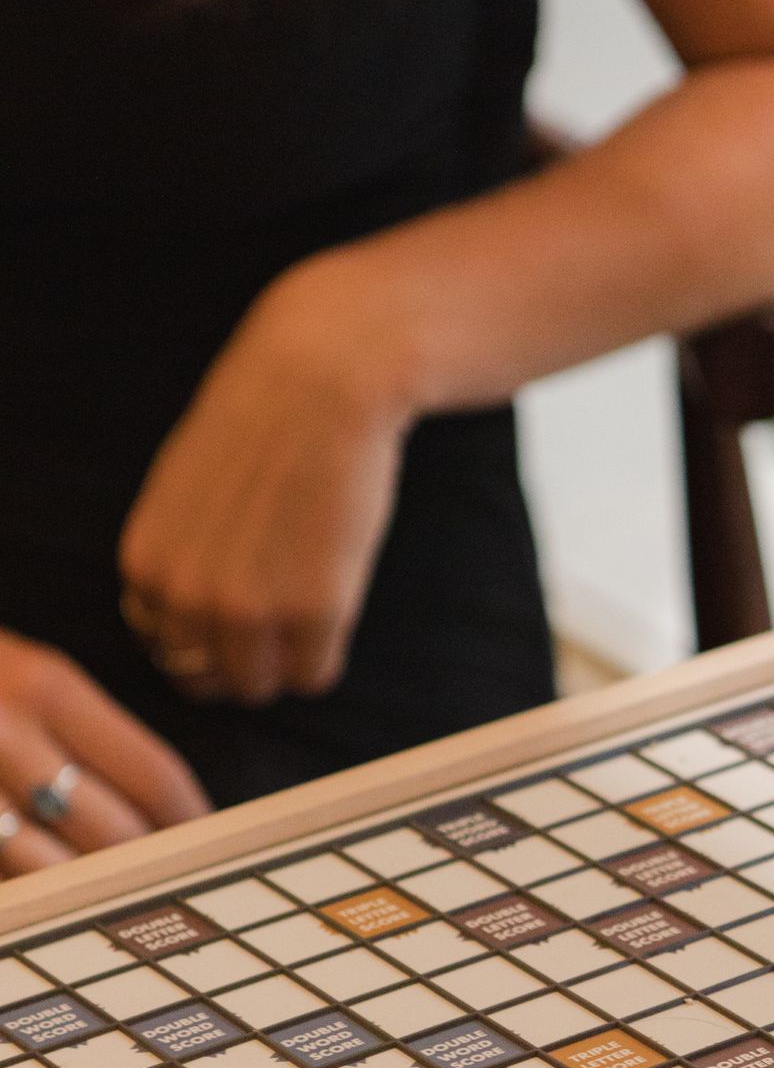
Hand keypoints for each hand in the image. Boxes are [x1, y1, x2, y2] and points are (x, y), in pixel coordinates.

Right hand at [0, 633, 207, 870]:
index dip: (191, 824)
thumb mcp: (25, 676)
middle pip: (113, 831)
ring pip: (51, 867)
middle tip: (157, 882)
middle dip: (142, 865)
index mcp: (50, 688)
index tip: (204, 846)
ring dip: (82, 890)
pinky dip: (27, 887)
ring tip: (99, 895)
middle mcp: (8, 730)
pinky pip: (4, 873)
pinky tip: (44, 884)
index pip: (156, 777)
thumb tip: (167, 810)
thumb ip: (85, 733)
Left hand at [118, 250, 416, 708]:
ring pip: (262, 687)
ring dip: (283, 662)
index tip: (236, 613)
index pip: (164, 647)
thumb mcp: (180, 492)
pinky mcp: (315, 609)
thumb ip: (175, 561)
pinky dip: (323, 655)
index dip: (203, 637)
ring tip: (303, 610)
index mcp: (147, 564)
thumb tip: (192, 631)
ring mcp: (251, 608)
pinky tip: (331, 604)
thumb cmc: (259, 427)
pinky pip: (314, 676)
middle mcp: (187, 595)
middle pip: (209, 679)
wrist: (320, 380)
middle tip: (276, 618)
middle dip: (242, 659)